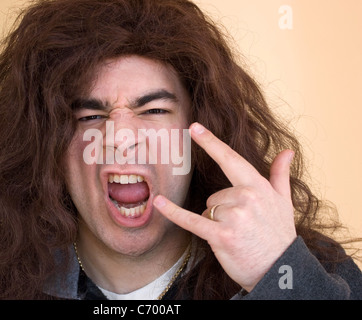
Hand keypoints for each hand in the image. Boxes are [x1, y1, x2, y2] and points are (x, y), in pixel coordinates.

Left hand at [153, 122, 296, 291]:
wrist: (281, 270)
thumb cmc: (279, 235)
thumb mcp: (284, 202)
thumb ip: (280, 175)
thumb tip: (287, 151)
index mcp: (258, 186)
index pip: (230, 159)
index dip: (211, 143)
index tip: (194, 127)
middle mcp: (246, 197)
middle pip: (214, 195)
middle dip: (221, 210)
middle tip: (241, 226)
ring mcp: (234, 217)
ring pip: (207, 209)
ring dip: (215, 222)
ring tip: (235, 235)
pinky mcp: (221, 235)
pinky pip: (192, 220)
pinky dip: (174, 213)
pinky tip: (160, 203)